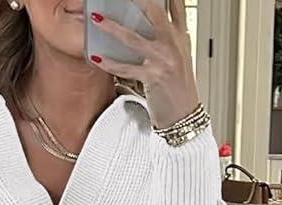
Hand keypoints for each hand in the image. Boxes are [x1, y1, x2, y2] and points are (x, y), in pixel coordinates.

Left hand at [88, 0, 200, 131]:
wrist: (185, 116)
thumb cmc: (179, 89)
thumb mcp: (180, 57)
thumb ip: (170, 37)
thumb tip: (154, 23)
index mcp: (181, 36)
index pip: (177, 4)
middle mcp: (173, 44)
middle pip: (154, 11)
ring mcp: (163, 60)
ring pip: (133, 38)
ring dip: (111, 27)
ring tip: (96, 18)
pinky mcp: (153, 77)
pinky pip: (126, 68)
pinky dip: (109, 63)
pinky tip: (96, 57)